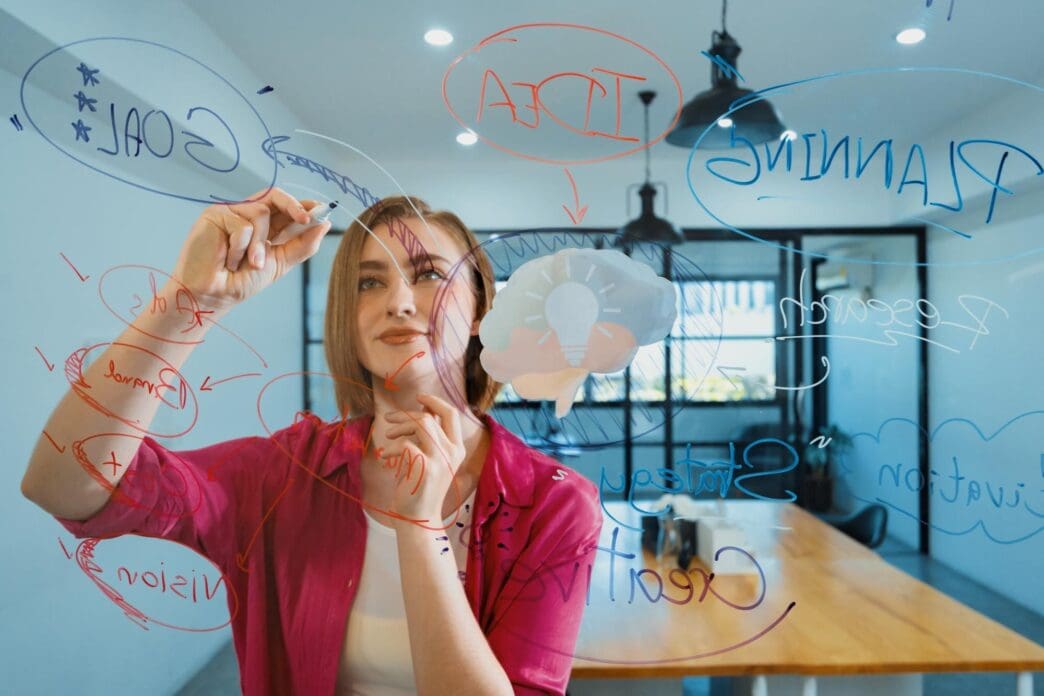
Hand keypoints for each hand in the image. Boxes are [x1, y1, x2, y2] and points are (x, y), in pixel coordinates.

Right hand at [168, 186, 332, 314]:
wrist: (214, 295)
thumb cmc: (241, 281)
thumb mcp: (280, 263)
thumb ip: (302, 245)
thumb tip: (325, 224)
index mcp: (264, 225)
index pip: (285, 206)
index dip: (303, 205)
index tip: (322, 210)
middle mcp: (247, 214)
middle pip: (275, 196)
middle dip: (293, 206)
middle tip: (305, 218)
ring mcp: (231, 212)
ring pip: (261, 214)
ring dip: (260, 245)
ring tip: (250, 264)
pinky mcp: (215, 214)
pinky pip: (242, 225)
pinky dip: (240, 247)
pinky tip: (228, 260)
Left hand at [382, 393, 465, 526]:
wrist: (418, 518)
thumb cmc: (421, 487)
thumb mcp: (433, 459)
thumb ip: (431, 435)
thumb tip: (424, 408)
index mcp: (457, 448)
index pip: (451, 414)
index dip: (434, 401)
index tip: (419, 398)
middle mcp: (453, 452)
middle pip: (428, 417)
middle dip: (405, 415)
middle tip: (389, 419)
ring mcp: (440, 460)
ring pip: (420, 424)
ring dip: (399, 427)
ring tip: (388, 436)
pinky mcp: (426, 468)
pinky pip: (405, 444)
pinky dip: (392, 448)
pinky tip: (386, 457)